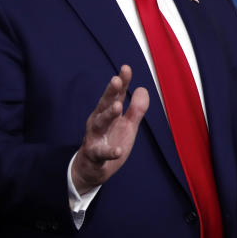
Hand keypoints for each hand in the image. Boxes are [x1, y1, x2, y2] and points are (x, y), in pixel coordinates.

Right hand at [71, 65, 148, 194]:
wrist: (93, 168)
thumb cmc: (110, 141)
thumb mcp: (127, 125)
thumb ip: (136, 109)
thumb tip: (143, 89)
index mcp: (108, 113)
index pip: (116, 95)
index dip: (121, 82)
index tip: (126, 68)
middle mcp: (98, 122)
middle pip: (104, 104)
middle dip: (110, 92)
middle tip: (116, 80)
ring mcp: (94, 137)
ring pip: (100, 124)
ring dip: (108, 115)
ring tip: (118, 107)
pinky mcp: (94, 154)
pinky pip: (101, 152)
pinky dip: (110, 152)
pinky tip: (118, 151)